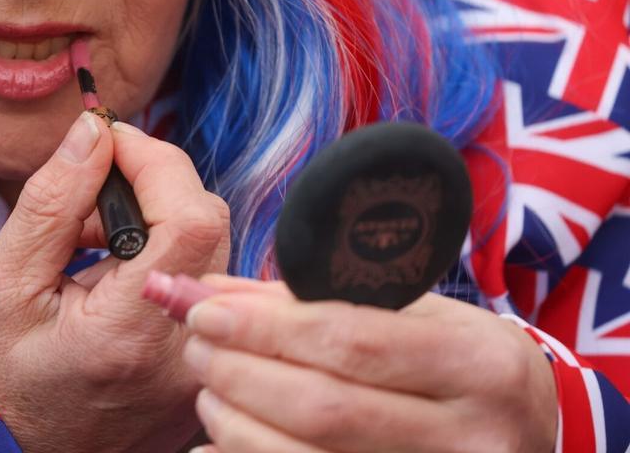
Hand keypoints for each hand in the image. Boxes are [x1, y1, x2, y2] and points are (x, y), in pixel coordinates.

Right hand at [0, 113, 231, 452]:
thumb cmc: (5, 370)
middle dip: (150, 182)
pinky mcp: (207, 359)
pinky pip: (208, 274)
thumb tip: (93, 130)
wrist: (19, 445)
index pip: (188, 219)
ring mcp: (204, 362)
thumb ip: (50, 203)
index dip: (155, 161)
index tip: (107, 143)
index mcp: (131, 334)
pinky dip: (165, 248)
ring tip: (94, 239)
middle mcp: (185, 352)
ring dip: (156, 214)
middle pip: (208, 222)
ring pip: (212, 244)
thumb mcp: (3, 283)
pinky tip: (118, 267)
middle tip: (89, 194)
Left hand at [182, 276, 557, 452]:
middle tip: (197, 345)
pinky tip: (216, 444)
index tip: (204, 309)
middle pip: (323, 409)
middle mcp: (470, 438)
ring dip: (236, 423)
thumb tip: (213, 292)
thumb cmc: (462, 363)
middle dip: (240, 372)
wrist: (532, 434)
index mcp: (479, 364)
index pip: (350, 342)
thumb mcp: (417, 315)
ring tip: (209, 390)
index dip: (264, 328)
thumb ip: (318, 300)